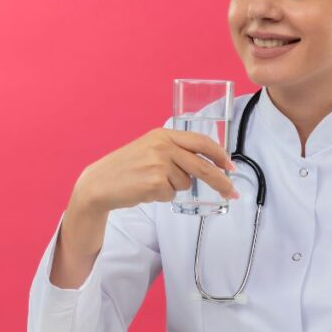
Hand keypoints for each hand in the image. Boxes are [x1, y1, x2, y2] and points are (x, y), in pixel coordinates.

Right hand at [71, 128, 238, 215]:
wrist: (99, 183)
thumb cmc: (127, 168)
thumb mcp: (150, 149)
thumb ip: (175, 151)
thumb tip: (207, 164)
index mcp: (163, 134)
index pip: (201, 141)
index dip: (220, 155)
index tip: (231, 167)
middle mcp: (162, 146)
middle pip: (203, 166)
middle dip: (220, 181)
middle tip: (231, 193)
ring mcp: (159, 164)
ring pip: (186, 183)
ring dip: (173, 188)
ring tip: (151, 183)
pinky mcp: (154, 182)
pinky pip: (171, 195)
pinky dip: (162, 196)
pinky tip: (145, 190)